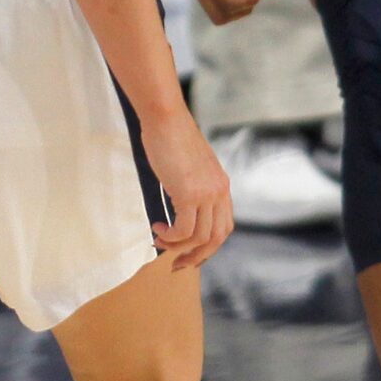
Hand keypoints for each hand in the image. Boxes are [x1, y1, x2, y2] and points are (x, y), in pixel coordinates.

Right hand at [138, 109, 232, 269]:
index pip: (224, 226)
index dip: (208, 245)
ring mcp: (207, 194)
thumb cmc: (171, 135)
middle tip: (177, 263)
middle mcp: (219, 192)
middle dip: (197, 256)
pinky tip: (156, 228)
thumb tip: (179, 201)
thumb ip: (192, 183)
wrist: (166, 117)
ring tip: (159, 241)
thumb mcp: (189, 164)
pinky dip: (170, 236)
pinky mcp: (190, 194)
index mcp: (221, 185)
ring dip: (178, 247)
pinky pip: (183, 229)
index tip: (190, 252)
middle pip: (217, 238)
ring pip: (200, 238)